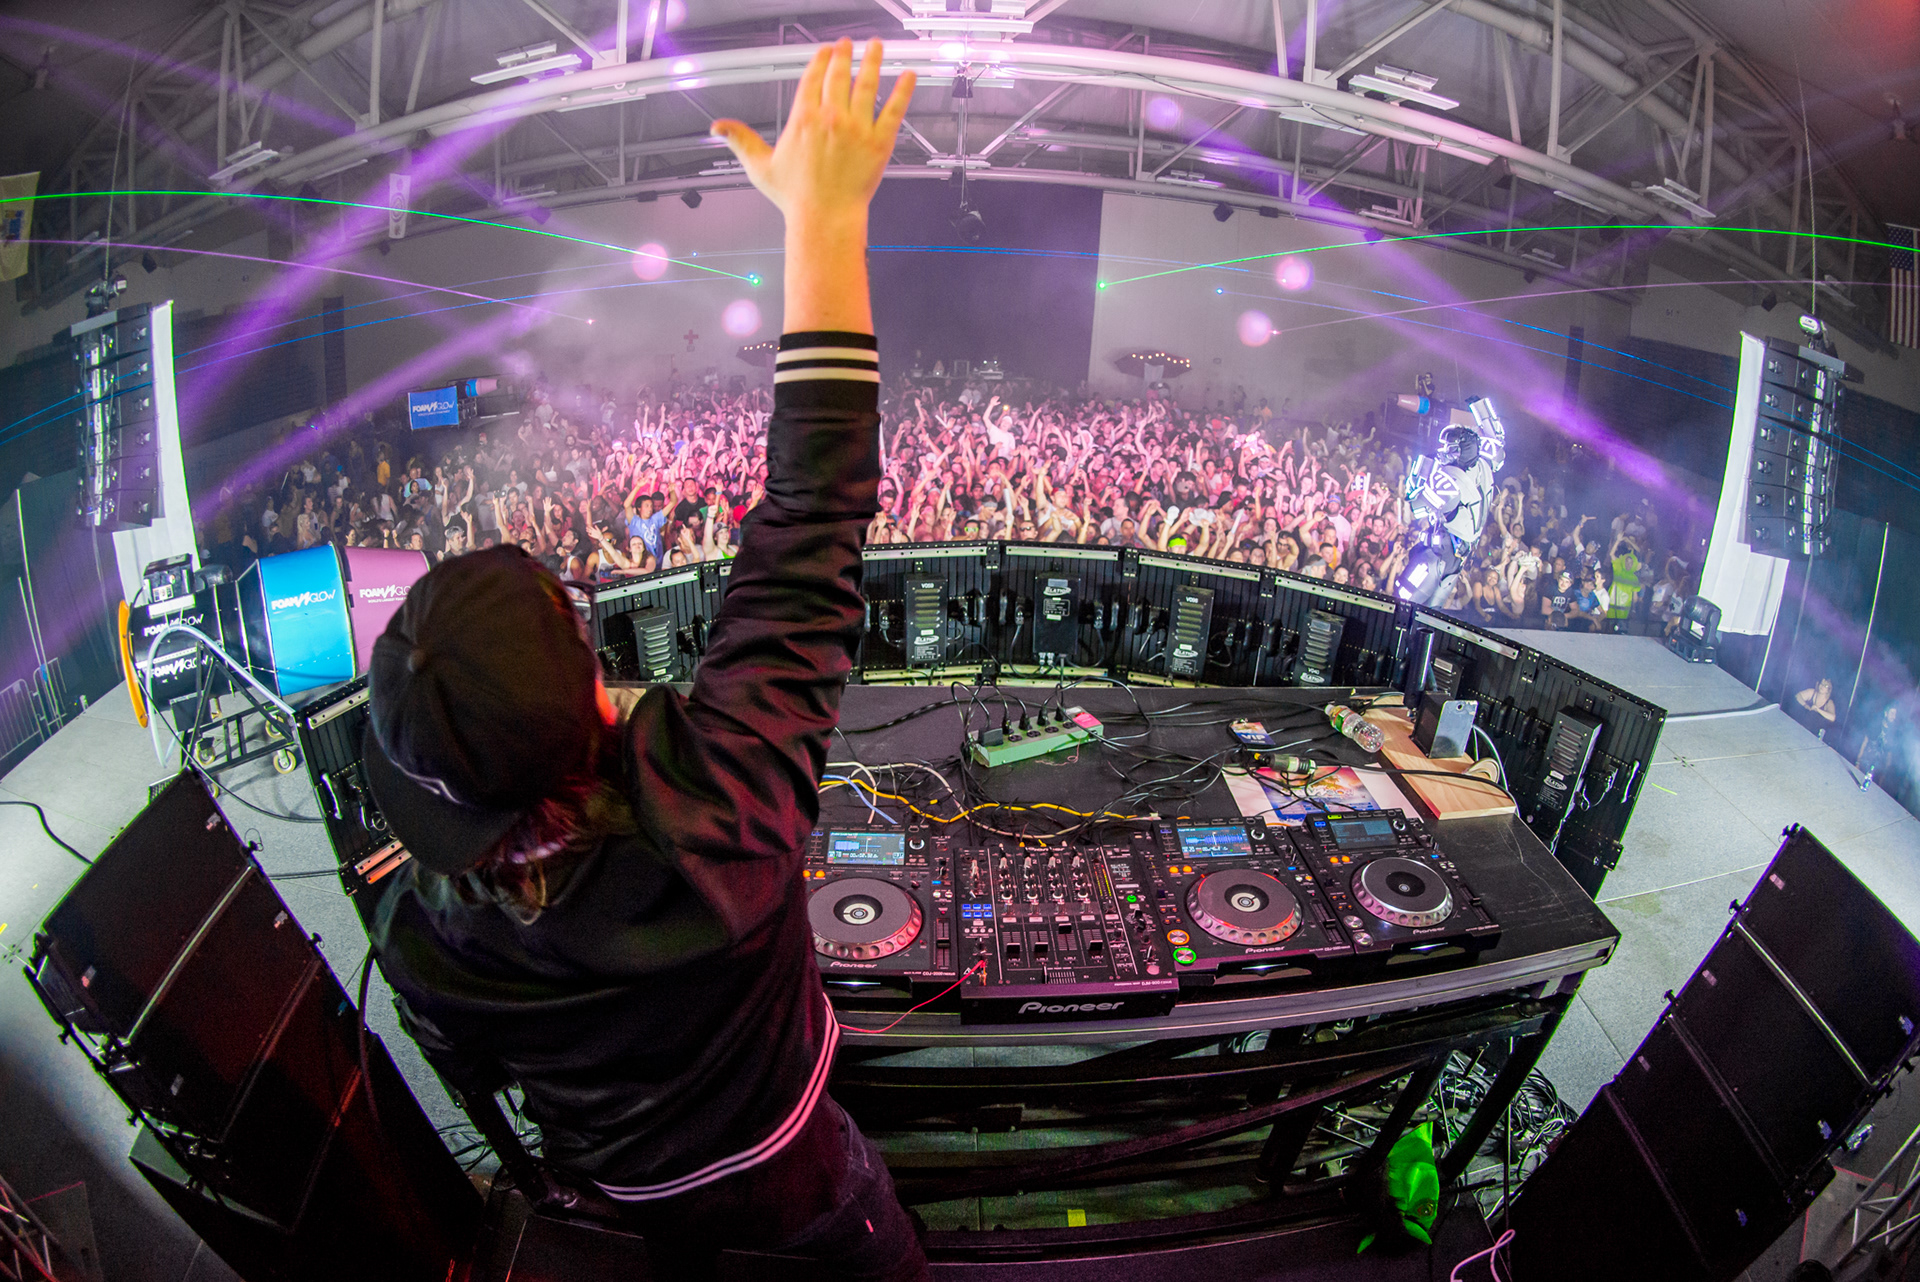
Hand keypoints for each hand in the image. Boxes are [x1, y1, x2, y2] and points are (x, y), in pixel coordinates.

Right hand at [710, 40, 913, 224]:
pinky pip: (894, 110)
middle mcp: (831, 118)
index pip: (813, 78)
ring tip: (876, 46)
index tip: (825, 51)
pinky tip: (908, 75)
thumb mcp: (760, 166)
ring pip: (867, 84)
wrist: (825, 218)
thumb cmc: (796, 198)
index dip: (820, 60)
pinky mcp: (879, 142)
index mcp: (804, 119)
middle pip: (839, 74)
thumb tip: (718, 128)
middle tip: (848, 43)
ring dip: (873, 60)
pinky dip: (903, 90)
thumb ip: (741, 140)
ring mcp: (857, 128)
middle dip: (844, 53)